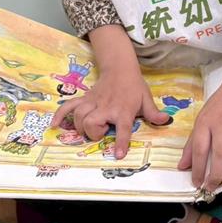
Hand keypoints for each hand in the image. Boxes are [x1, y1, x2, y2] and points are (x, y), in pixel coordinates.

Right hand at [50, 26, 168, 158]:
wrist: (120, 67)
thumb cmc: (134, 86)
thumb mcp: (146, 99)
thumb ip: (153, 113)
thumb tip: (166, 121)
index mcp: (123, 110)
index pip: (123, 128)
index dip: (120, 142)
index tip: (117, 155)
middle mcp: (106, 107)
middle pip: (92, 123)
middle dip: (93, 133)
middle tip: (100, 133)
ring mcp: (93, 102)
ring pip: (80, 117)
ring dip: (81, 127)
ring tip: (87, 129)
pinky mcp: (84, 99)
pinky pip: (68, 106)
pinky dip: (60, 115)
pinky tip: (55, 125)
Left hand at [179, 60, 221, 190]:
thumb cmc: (217, 108)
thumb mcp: (200, 122)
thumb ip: (191, 145)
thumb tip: (182, 166)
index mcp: (204, 123)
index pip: (199, 148)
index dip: (198, 168)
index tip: (197, 182)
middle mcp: (220, 122)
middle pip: (218, 151)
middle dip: (216, 172)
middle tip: (213, 186)